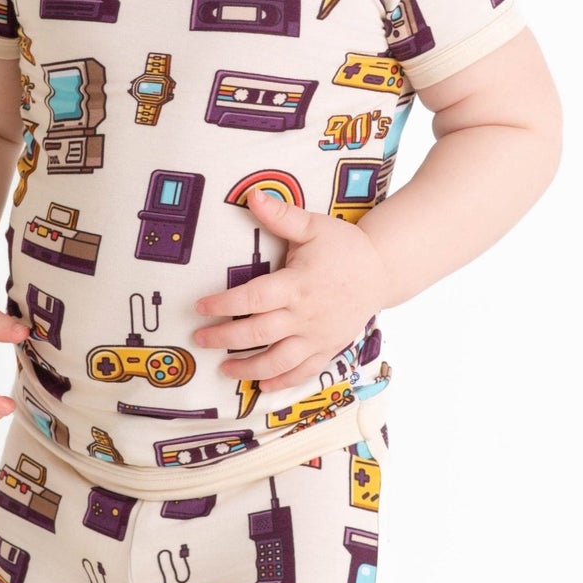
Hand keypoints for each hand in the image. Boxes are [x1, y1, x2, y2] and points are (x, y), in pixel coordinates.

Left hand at [189, 192, 388, 391]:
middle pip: (259, 333)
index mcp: (297, 284)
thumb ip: (282, 216)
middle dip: (226, 339)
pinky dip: (283, 382)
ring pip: (279, 360)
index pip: (253, 299)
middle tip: (200, 339)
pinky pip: (304, 372)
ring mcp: (317, 336)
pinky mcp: (328, 348)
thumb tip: (253, 195)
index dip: (224, 305)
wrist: (382, 270)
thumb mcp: (314, 226)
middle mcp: (305, 315)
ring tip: (224, 369)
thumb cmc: (344, 247)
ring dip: (249, 369)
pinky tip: (263, 386)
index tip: (200, 307)